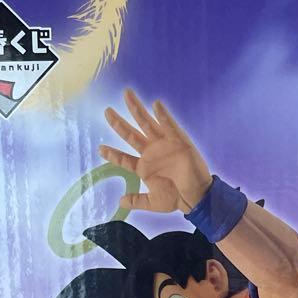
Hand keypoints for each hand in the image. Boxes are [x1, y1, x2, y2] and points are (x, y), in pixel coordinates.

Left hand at [100, 88, 212, 213]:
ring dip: (136, 109)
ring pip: (146, 124)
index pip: (124, 158)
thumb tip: (120, 202)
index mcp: (144, 167)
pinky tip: (156, 105)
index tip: (100, 149)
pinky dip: (163, 116)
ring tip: (127, 94)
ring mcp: (164, 145)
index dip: (113, 153)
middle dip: (119, 123)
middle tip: (106, 111)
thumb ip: (137, 201)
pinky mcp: (178, 141)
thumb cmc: (177, 198)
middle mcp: (151, 152)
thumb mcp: (154, 202)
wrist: (196, 198)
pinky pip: (169, 126)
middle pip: (131, 135)